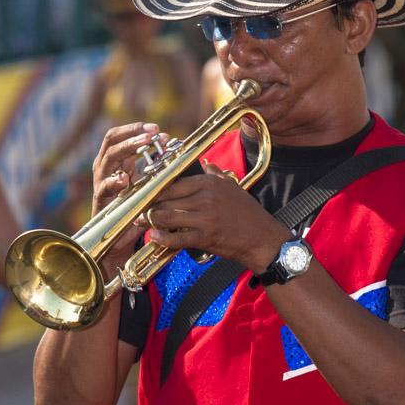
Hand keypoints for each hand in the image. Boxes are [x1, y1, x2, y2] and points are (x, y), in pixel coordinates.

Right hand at [92, 122, 168, 267]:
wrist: (119, 237)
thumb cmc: (135, 207)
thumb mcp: (147, 184)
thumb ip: (156, 168)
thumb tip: (173, 148)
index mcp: (116, 161)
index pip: (122, 135)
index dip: (138, 129)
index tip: (157, 129)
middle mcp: (105, 167)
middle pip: (112, 139)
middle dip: (132, 132)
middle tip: (152, 132)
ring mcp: (100, 181)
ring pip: (108, 158)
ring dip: (127, 148)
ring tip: (143, 144)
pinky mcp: (99, 198)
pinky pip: (104, 187)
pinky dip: (114, 182)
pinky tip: (125, 179)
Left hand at [138, 163, 290, 272]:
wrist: (263, 239)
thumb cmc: (249, 214)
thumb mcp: (233, 187)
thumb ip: (216, 175)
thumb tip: (205, 164)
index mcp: (210, 183)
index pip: (174, 182)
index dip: (157, 188)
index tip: (147, 192)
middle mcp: (205, 198)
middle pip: (167, 199)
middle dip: (150, 204)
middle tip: (140, 208)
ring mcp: (204, 218)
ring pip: (167, 217)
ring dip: (152, 220)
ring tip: (145, 222)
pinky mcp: (205, 237)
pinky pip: (176, 238)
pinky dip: (162, 238)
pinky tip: (154, 237)